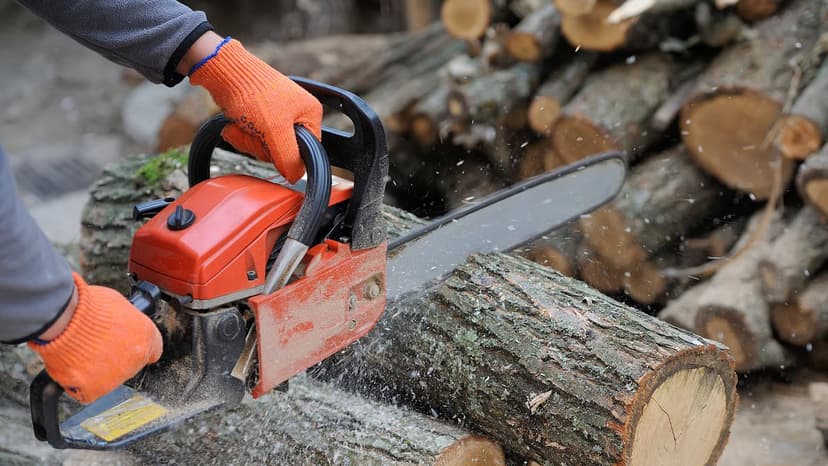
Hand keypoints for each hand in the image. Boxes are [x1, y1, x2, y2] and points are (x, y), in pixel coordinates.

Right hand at [29, 273, 162, 403]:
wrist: (64, 320)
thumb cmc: (87, 306)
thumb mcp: (118, 304)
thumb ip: (126, 320)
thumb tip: (121, 324)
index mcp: (146, 335)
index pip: (152, 349)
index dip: (136, 347)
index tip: (127, 346)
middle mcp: (136, 358)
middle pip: (129, 364)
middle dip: (115, 358)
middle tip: (97, 347)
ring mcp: (117, 376)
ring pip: (109, 379)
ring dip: (97, 370)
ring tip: (81, 354)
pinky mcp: (96, 389)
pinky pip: (89, 392)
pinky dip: (80, 384)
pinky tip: (74, 369)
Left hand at [187, 35, 322, 183]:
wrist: (224, 72)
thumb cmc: (253, 92)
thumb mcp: (275, 130)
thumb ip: (288, 157)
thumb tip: (296, 177)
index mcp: (310, 114)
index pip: (307, 151)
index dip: (287, 156)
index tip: (272, 146)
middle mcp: (296, 115)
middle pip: (283, 152)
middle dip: (262, 146)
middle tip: (253, 132)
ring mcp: (276, 116)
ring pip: (265, 148)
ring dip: (248, 141)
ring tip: (241, 125)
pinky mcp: (258, 117)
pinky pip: (253, 139)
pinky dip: (241, 135)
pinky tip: (234, 125)